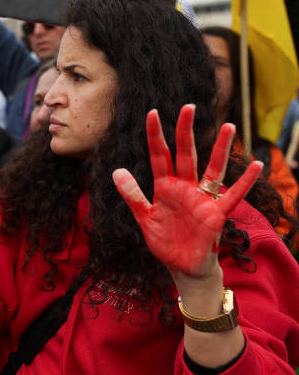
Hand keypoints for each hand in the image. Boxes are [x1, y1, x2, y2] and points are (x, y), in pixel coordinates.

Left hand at [113, 105, 261, 277]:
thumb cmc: (165, 241)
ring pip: (212, 168)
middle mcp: (185, 187)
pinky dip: (245, 181)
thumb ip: (132, 195)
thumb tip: (117, 170)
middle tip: (188, 106)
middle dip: (185, 131)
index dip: (155, 135)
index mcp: (165, 187)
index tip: (152, 113)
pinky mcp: (216, 214)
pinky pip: (233, 195)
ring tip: (228, 126)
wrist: (182, 268)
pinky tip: (256, 165)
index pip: (159, 155)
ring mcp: (202, 199)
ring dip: (219, 149)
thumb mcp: (144, 218)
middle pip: (185, 154)